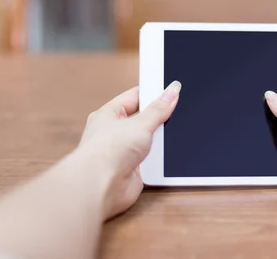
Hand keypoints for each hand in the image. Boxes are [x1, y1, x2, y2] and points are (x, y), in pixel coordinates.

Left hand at [77, 81, 180, 218]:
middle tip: (175, 113)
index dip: (152, 93)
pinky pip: (150, 160)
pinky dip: (158, 159)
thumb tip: (172, 90)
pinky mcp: (131, 171)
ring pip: (148, 141)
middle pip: (143, 120)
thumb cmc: (107, 151)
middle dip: (158, 119)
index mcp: (109, 114)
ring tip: (168, 137)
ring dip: (158, 141)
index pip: (134, 97)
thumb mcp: (141, 123)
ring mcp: (122, 153)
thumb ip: (159, 108)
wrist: (100, 186)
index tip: (171, 91)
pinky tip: (165, 157)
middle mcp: (113, 133)